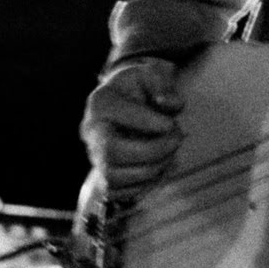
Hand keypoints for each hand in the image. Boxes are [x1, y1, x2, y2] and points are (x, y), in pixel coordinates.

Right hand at [81, 55, 184, 204]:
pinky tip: (161, 167)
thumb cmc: (142, 89)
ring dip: (151, 170)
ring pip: (113, 177)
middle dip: (151, 151)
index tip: (171, 123)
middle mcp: (91, 131)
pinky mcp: (103, 177)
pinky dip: (145, 185)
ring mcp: (95, 156)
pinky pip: (119, 193)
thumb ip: (162, 85)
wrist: (128, 103)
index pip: (116, 115)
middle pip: (111, 151)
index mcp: (100, 102)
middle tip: (177, 139)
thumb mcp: (152, 74)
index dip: (148, 122)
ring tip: (171, 154)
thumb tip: (166, 104)